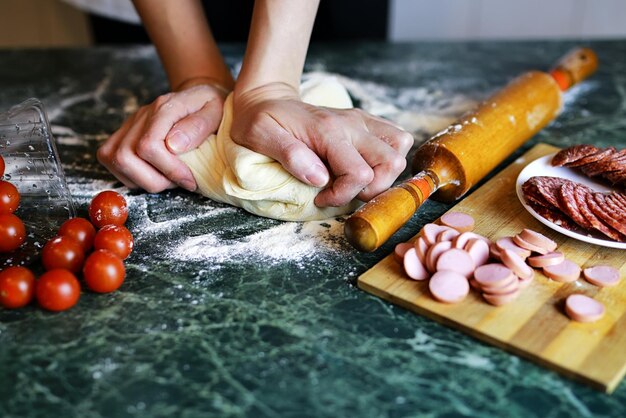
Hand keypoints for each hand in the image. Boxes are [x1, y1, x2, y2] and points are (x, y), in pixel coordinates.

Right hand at [97, 81, 227, 192]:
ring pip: (114, 160)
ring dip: (142, 180)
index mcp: (164, 108)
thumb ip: (198, 126)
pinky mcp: (123, 134)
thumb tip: (174, 146)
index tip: (190, 180)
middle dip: (154, 179)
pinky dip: (131, 176)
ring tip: (168, 178)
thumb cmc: (211, 107)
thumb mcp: (217, 111)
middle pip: (125, 157)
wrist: (199, 97)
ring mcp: (129, 124)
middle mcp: (141, 115)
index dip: (169, 170)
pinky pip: (111, 159)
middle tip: (178, 181)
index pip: (148, 146)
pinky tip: (154, 174)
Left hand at [231, 83, 412, 206]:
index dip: (344, 195)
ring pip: (400, 148)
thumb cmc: (261, 121)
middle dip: (372, 188)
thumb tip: (319, 178)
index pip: (359, 173)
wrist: (268, 98)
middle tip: (344, 190)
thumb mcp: (261, 136)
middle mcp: (352, 124)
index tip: (321, 198)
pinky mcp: (365, 122)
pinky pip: (397, 137)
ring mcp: (361, 121)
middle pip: (391, 162)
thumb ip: (290, 155)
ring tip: (356, 180)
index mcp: (328, 131)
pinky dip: (387, 157)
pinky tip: (363, 165)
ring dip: (384, 173)